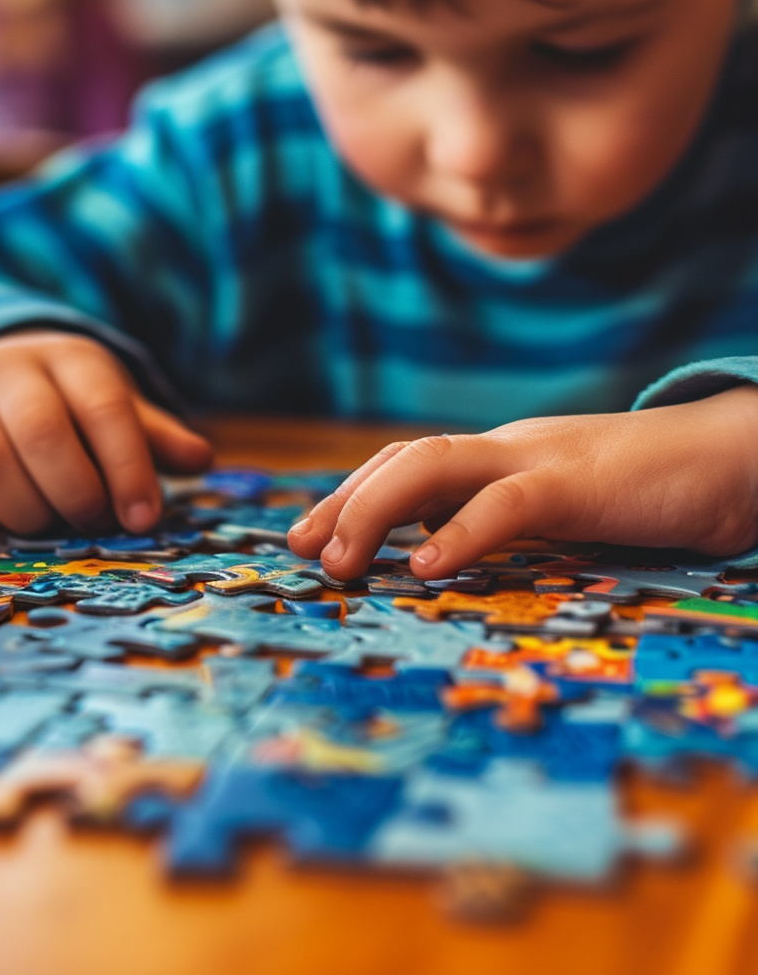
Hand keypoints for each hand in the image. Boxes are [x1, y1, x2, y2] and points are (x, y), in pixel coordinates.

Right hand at [0, 331, 211, 533]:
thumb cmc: (68, 407)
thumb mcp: (115, 410)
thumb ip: (152, 437)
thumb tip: (200, 458)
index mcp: (70, 361)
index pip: (104, 407)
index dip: (127, 467)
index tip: (143, 520)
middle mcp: (7, 369)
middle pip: (41, 431)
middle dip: (74, 491)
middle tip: (90, 523)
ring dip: (18, 507)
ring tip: (40, 525)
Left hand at [288, 387, 757, 580]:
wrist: (736, 454)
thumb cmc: (657, 491)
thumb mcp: (570, 509)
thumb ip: (511, 522)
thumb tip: (442, 551)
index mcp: (504, 458)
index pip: (409, 465)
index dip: (352, 496)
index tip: (308, 538)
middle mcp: (509, 450)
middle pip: (404, 458)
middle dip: (344, 502)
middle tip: (302, 553)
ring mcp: (542, 458)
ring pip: (434, 465)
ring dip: (374, 511)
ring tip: (339, 562)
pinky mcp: (581, 483)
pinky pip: (508, 503)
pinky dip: (459, 532)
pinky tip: (424, 567)